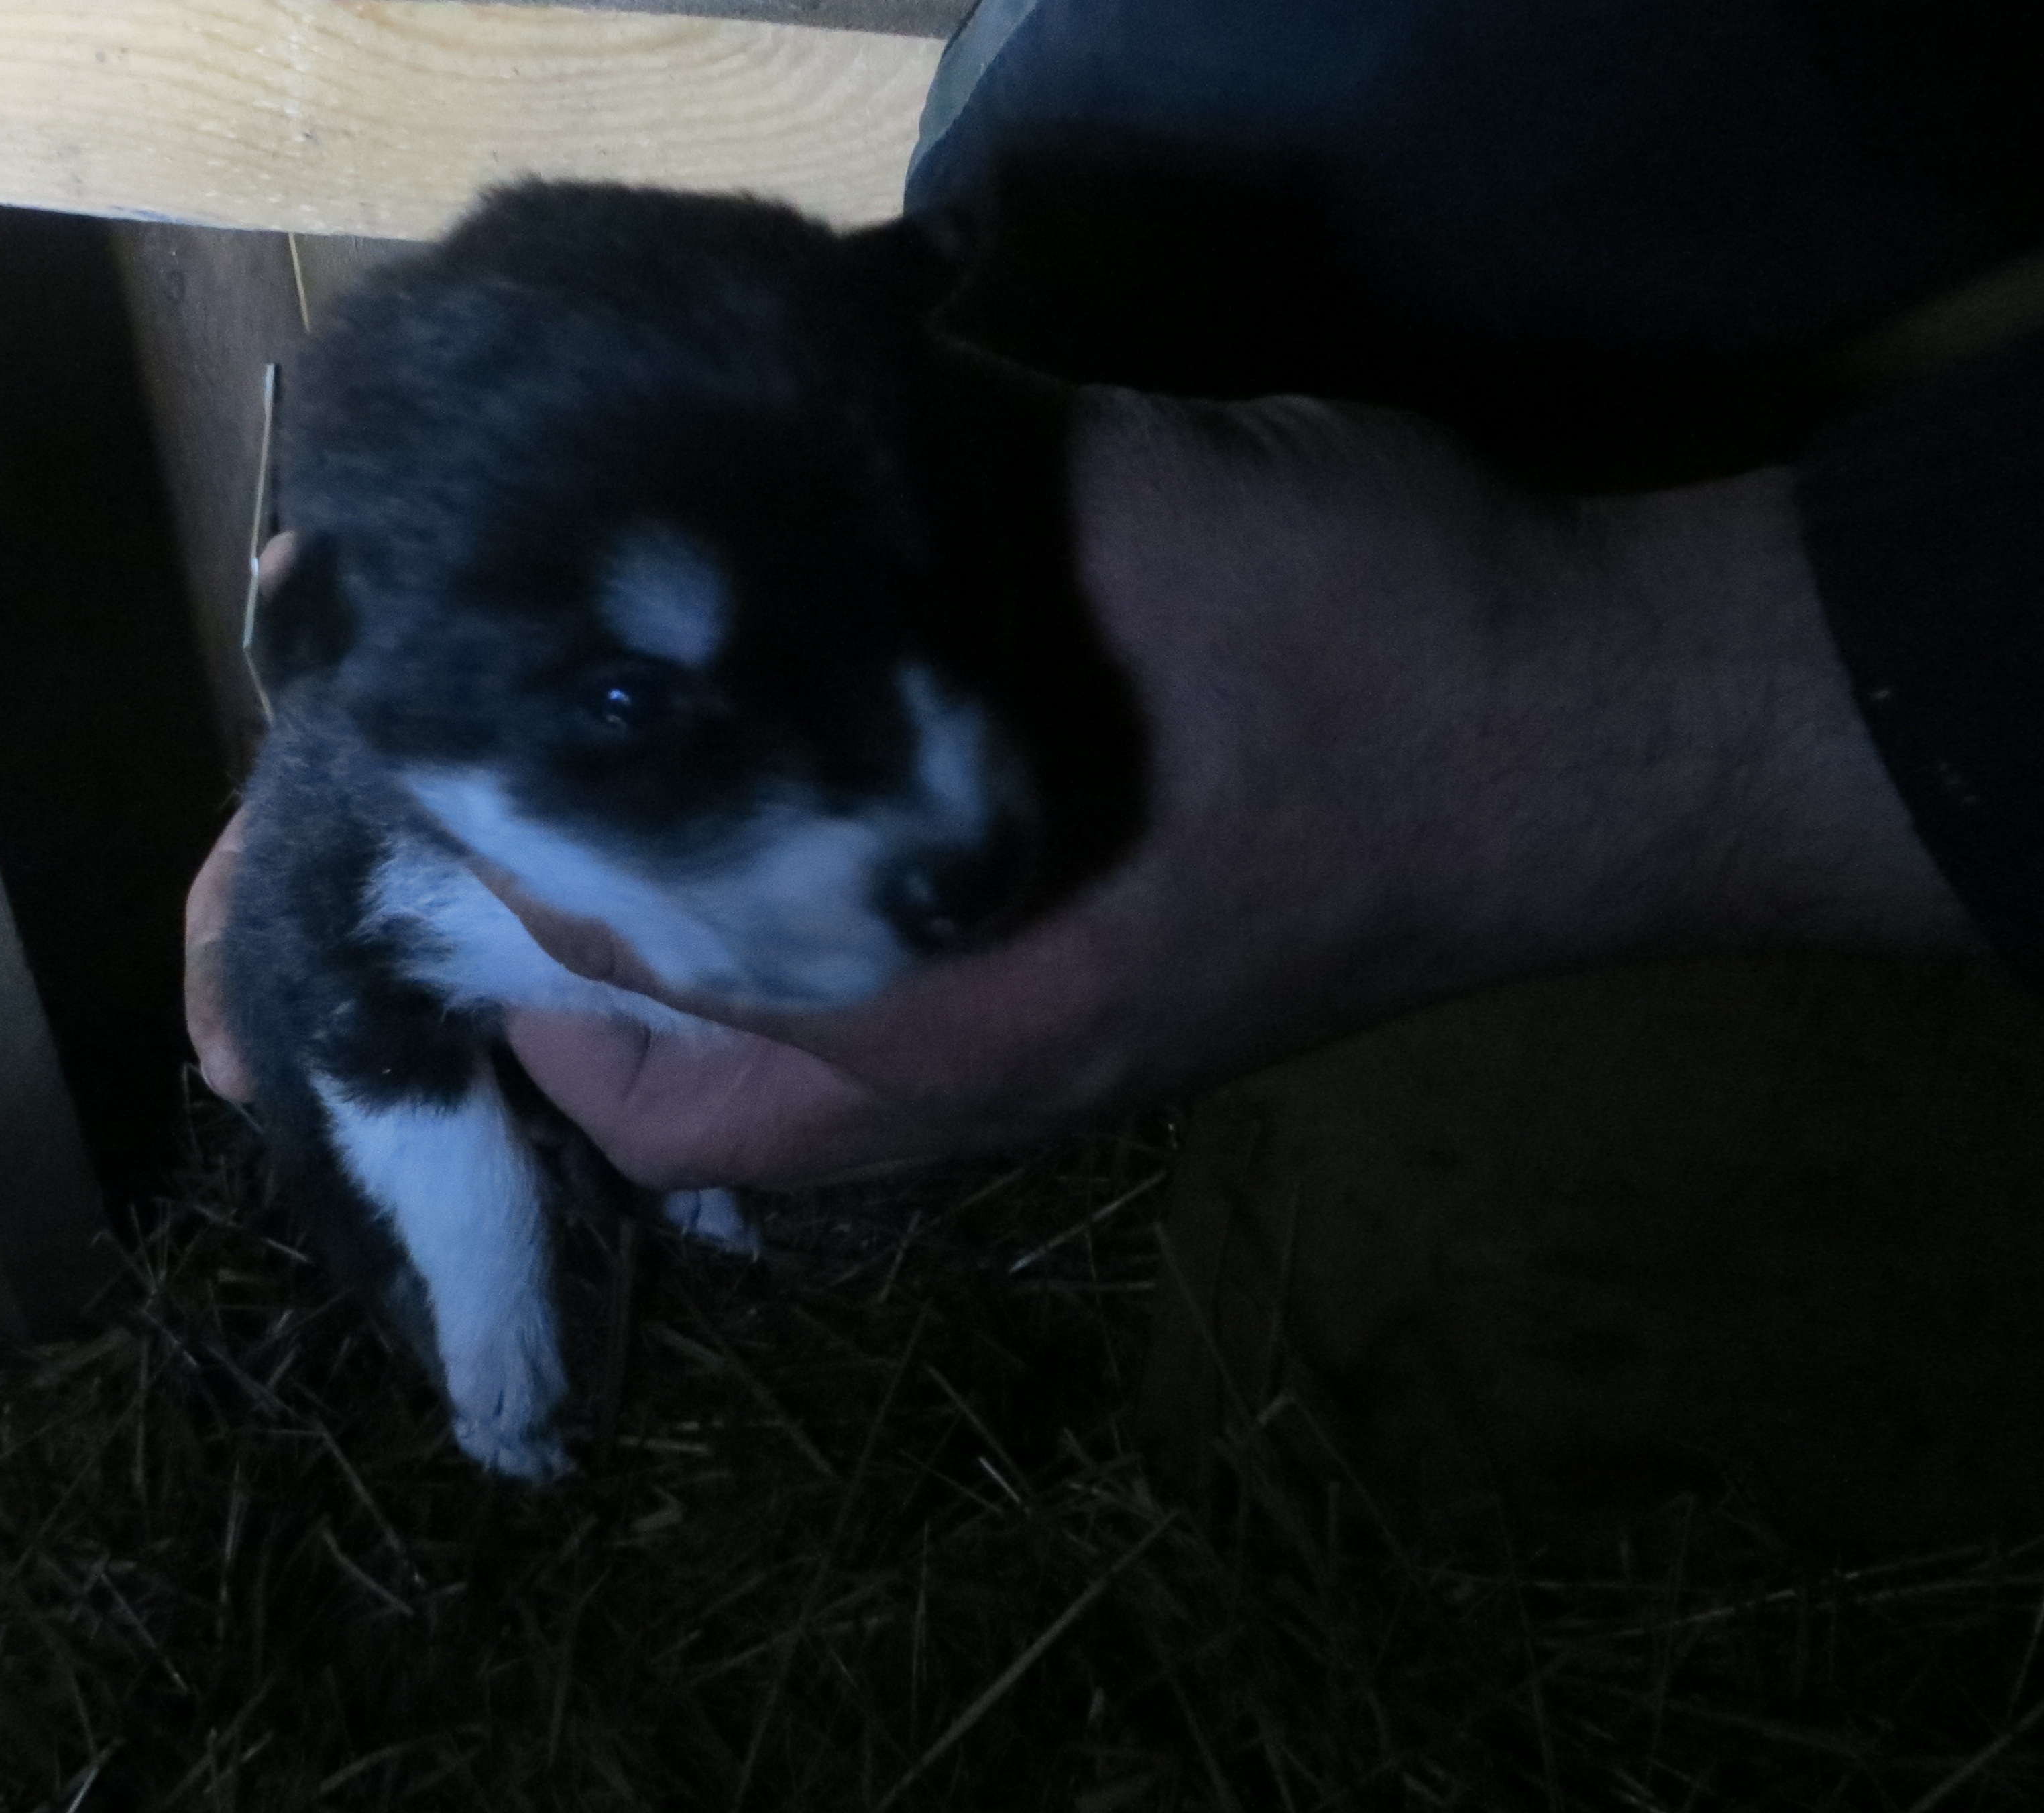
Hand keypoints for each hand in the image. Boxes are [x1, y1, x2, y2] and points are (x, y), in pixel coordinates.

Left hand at [496, 386, 1973, 1189]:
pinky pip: (882, 1052)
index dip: (525, 941)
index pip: (656, 1052)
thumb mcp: (1148, 515)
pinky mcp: (1095, 1021)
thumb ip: (936, 484)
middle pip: (693, 1132)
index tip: (458, 807)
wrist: (1621, 735)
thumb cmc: (1395, 650)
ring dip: (675, 1015)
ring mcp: (1047, 1070)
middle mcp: (984, 1080)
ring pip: (786, 1111)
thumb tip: (773, 414)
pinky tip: (764, 856)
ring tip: (593, 865)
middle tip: (498, 860)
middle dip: (570, 1015)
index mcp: (969, 1011)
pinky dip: (786, 985)